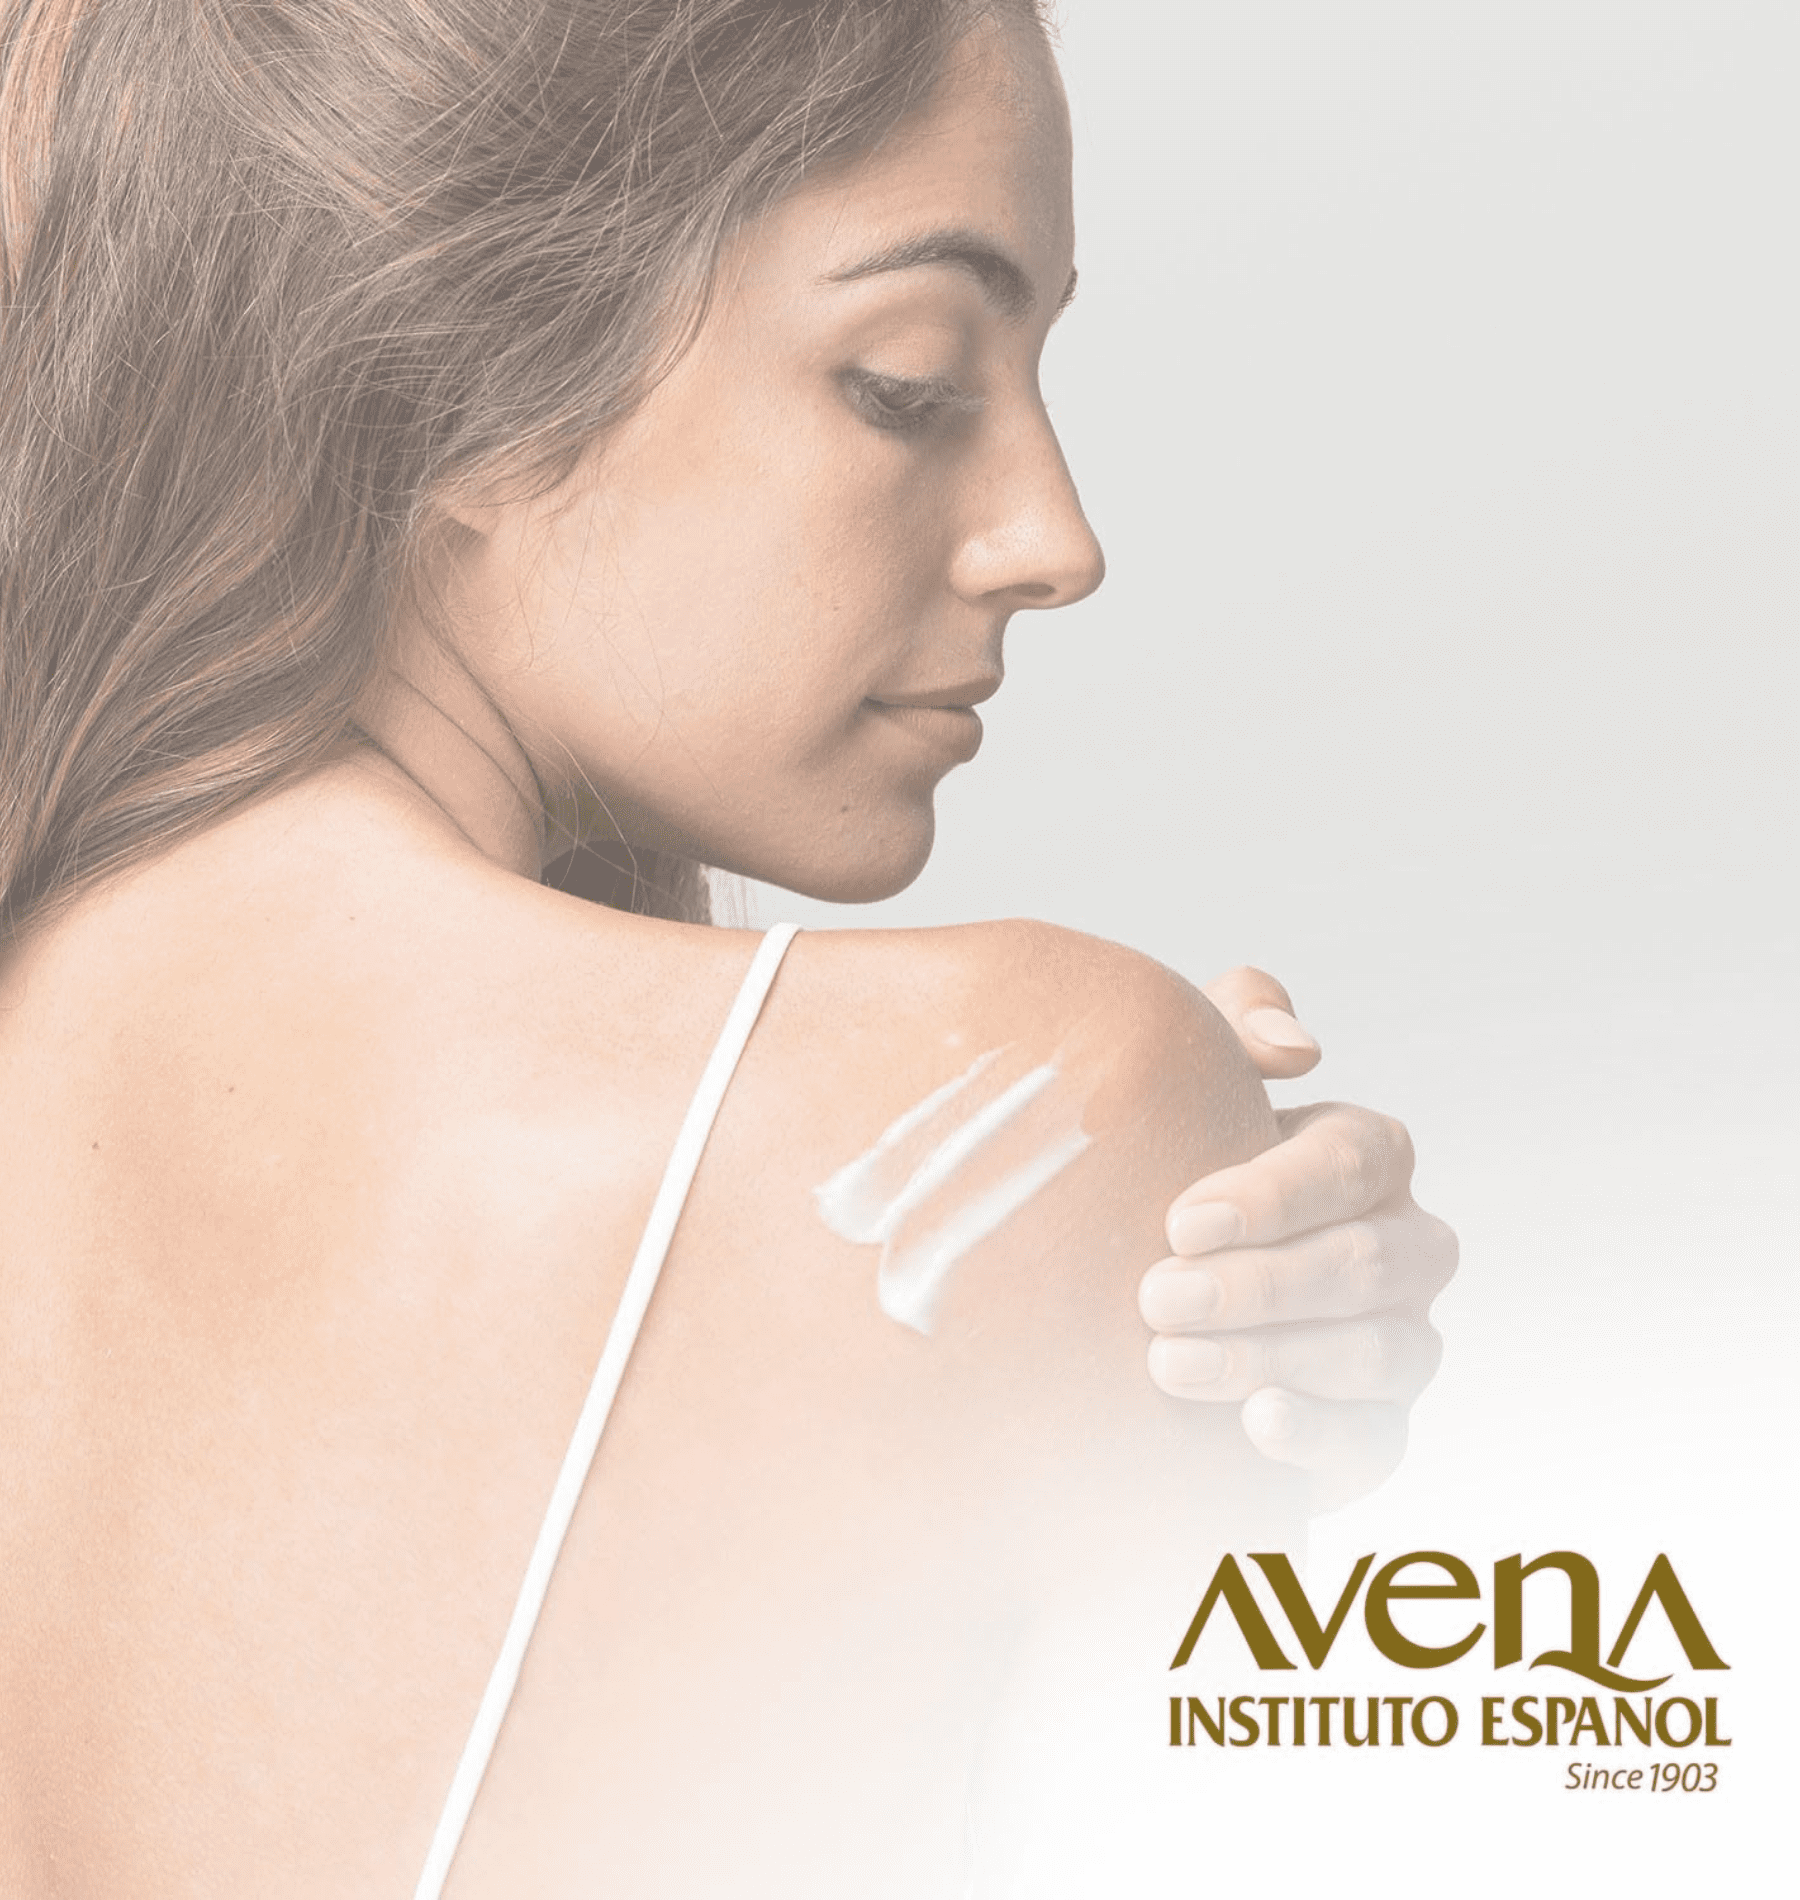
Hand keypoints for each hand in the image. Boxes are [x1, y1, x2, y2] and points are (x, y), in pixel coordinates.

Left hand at [1139, 967, 1457, 1511]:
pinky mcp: (1375, 1432)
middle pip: (1367, 1263)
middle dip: (1259, 1284)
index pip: (1353, 1163)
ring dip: (1270, 1357)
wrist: (1137, 1302)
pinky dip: (1318, 1433)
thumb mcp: (1192, 1078)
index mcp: (1368, 1156)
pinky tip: (1254, 1422)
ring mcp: (1401, 1343)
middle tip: (1155, 1296)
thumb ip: (1238, 1019)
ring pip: (1378, 1353)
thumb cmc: (1170, 1168)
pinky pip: (1377, 1441)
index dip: (1273, 1194)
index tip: (1179, 1220)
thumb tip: (1296, 1046)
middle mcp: (1406, 1247)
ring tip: (1166, 1361)